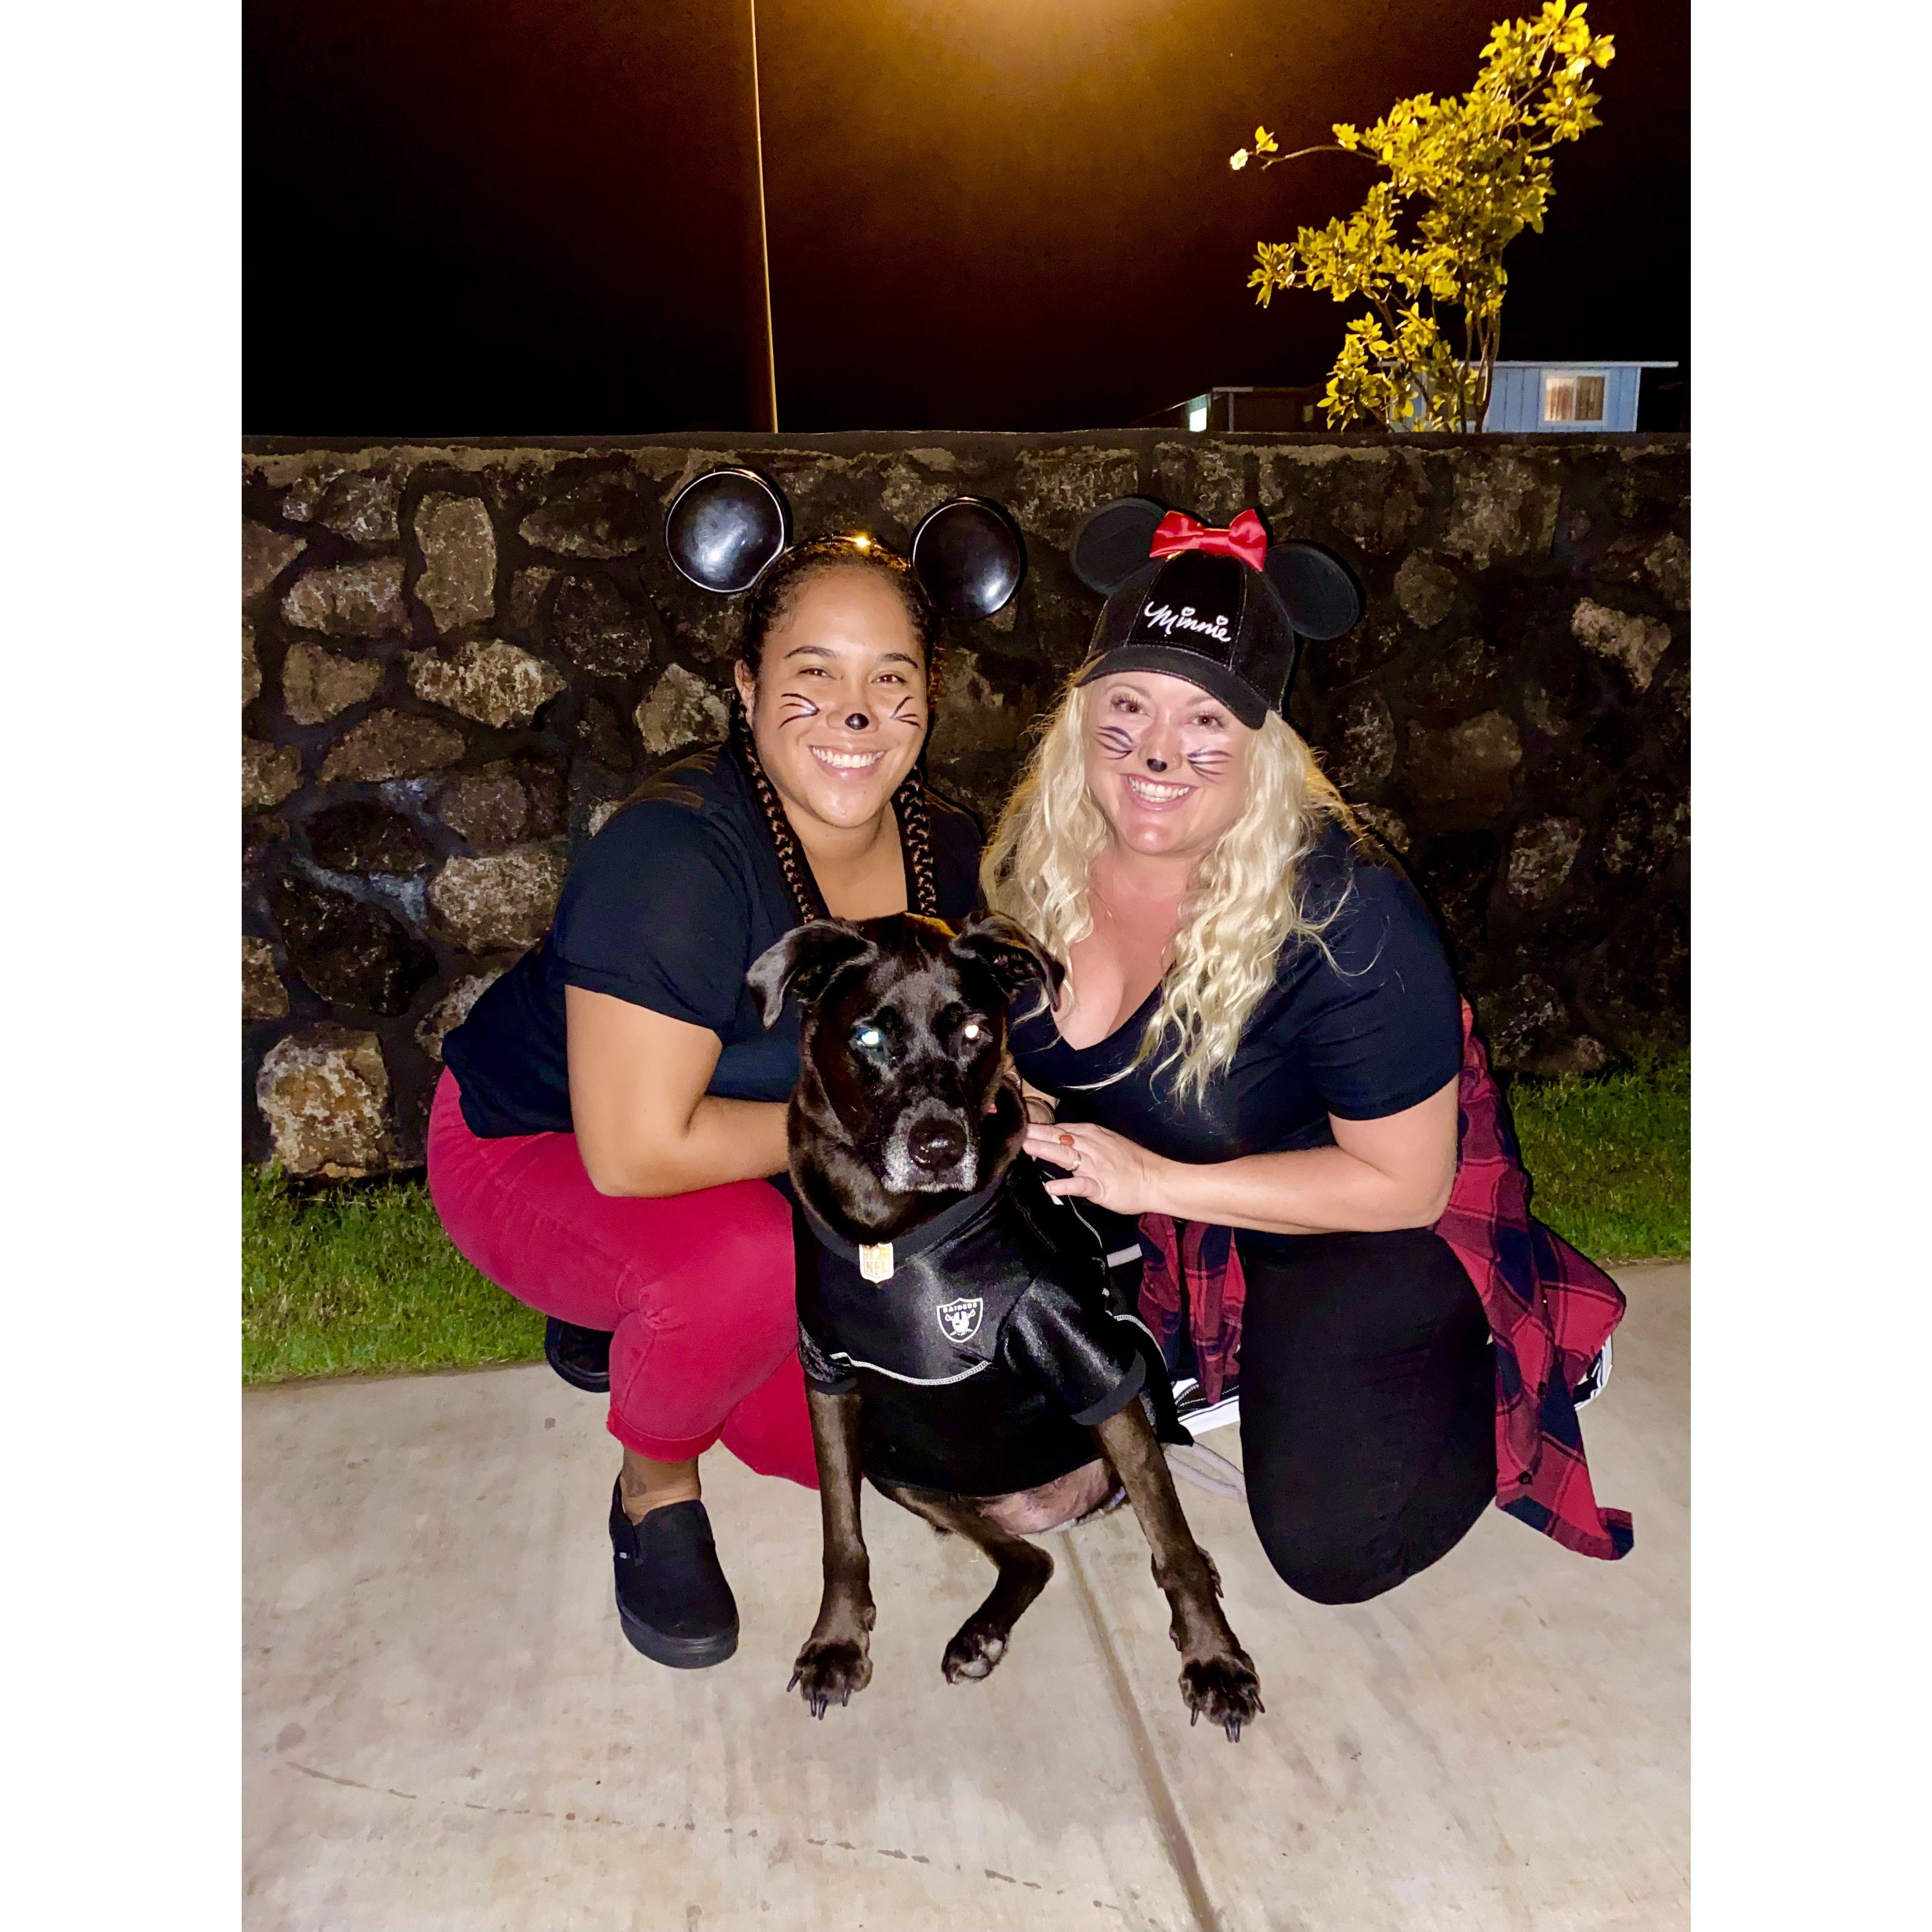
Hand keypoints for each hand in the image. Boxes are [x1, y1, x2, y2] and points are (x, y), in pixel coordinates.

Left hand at [1023, 1120, 1168, 1216]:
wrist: (1156, 1179)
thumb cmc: (1131, 1162)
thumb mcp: (1105, 1142)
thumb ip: (1081, 1140)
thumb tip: (1057, 1139)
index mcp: (1090, 1134)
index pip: (1058, 1128)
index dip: (1036, 1128)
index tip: (1017, 1126)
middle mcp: (1089, 1145)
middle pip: (1056, 1137)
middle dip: (1033, 1134)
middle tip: (1013, 1131)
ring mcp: (1094, 1165)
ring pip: (1063, 1155)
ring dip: (1043, 1150)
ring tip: (1023, 1149)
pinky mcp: (1100, 1186)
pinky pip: (1080, 1185)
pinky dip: (1065, 1185)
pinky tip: (1050, 1187)